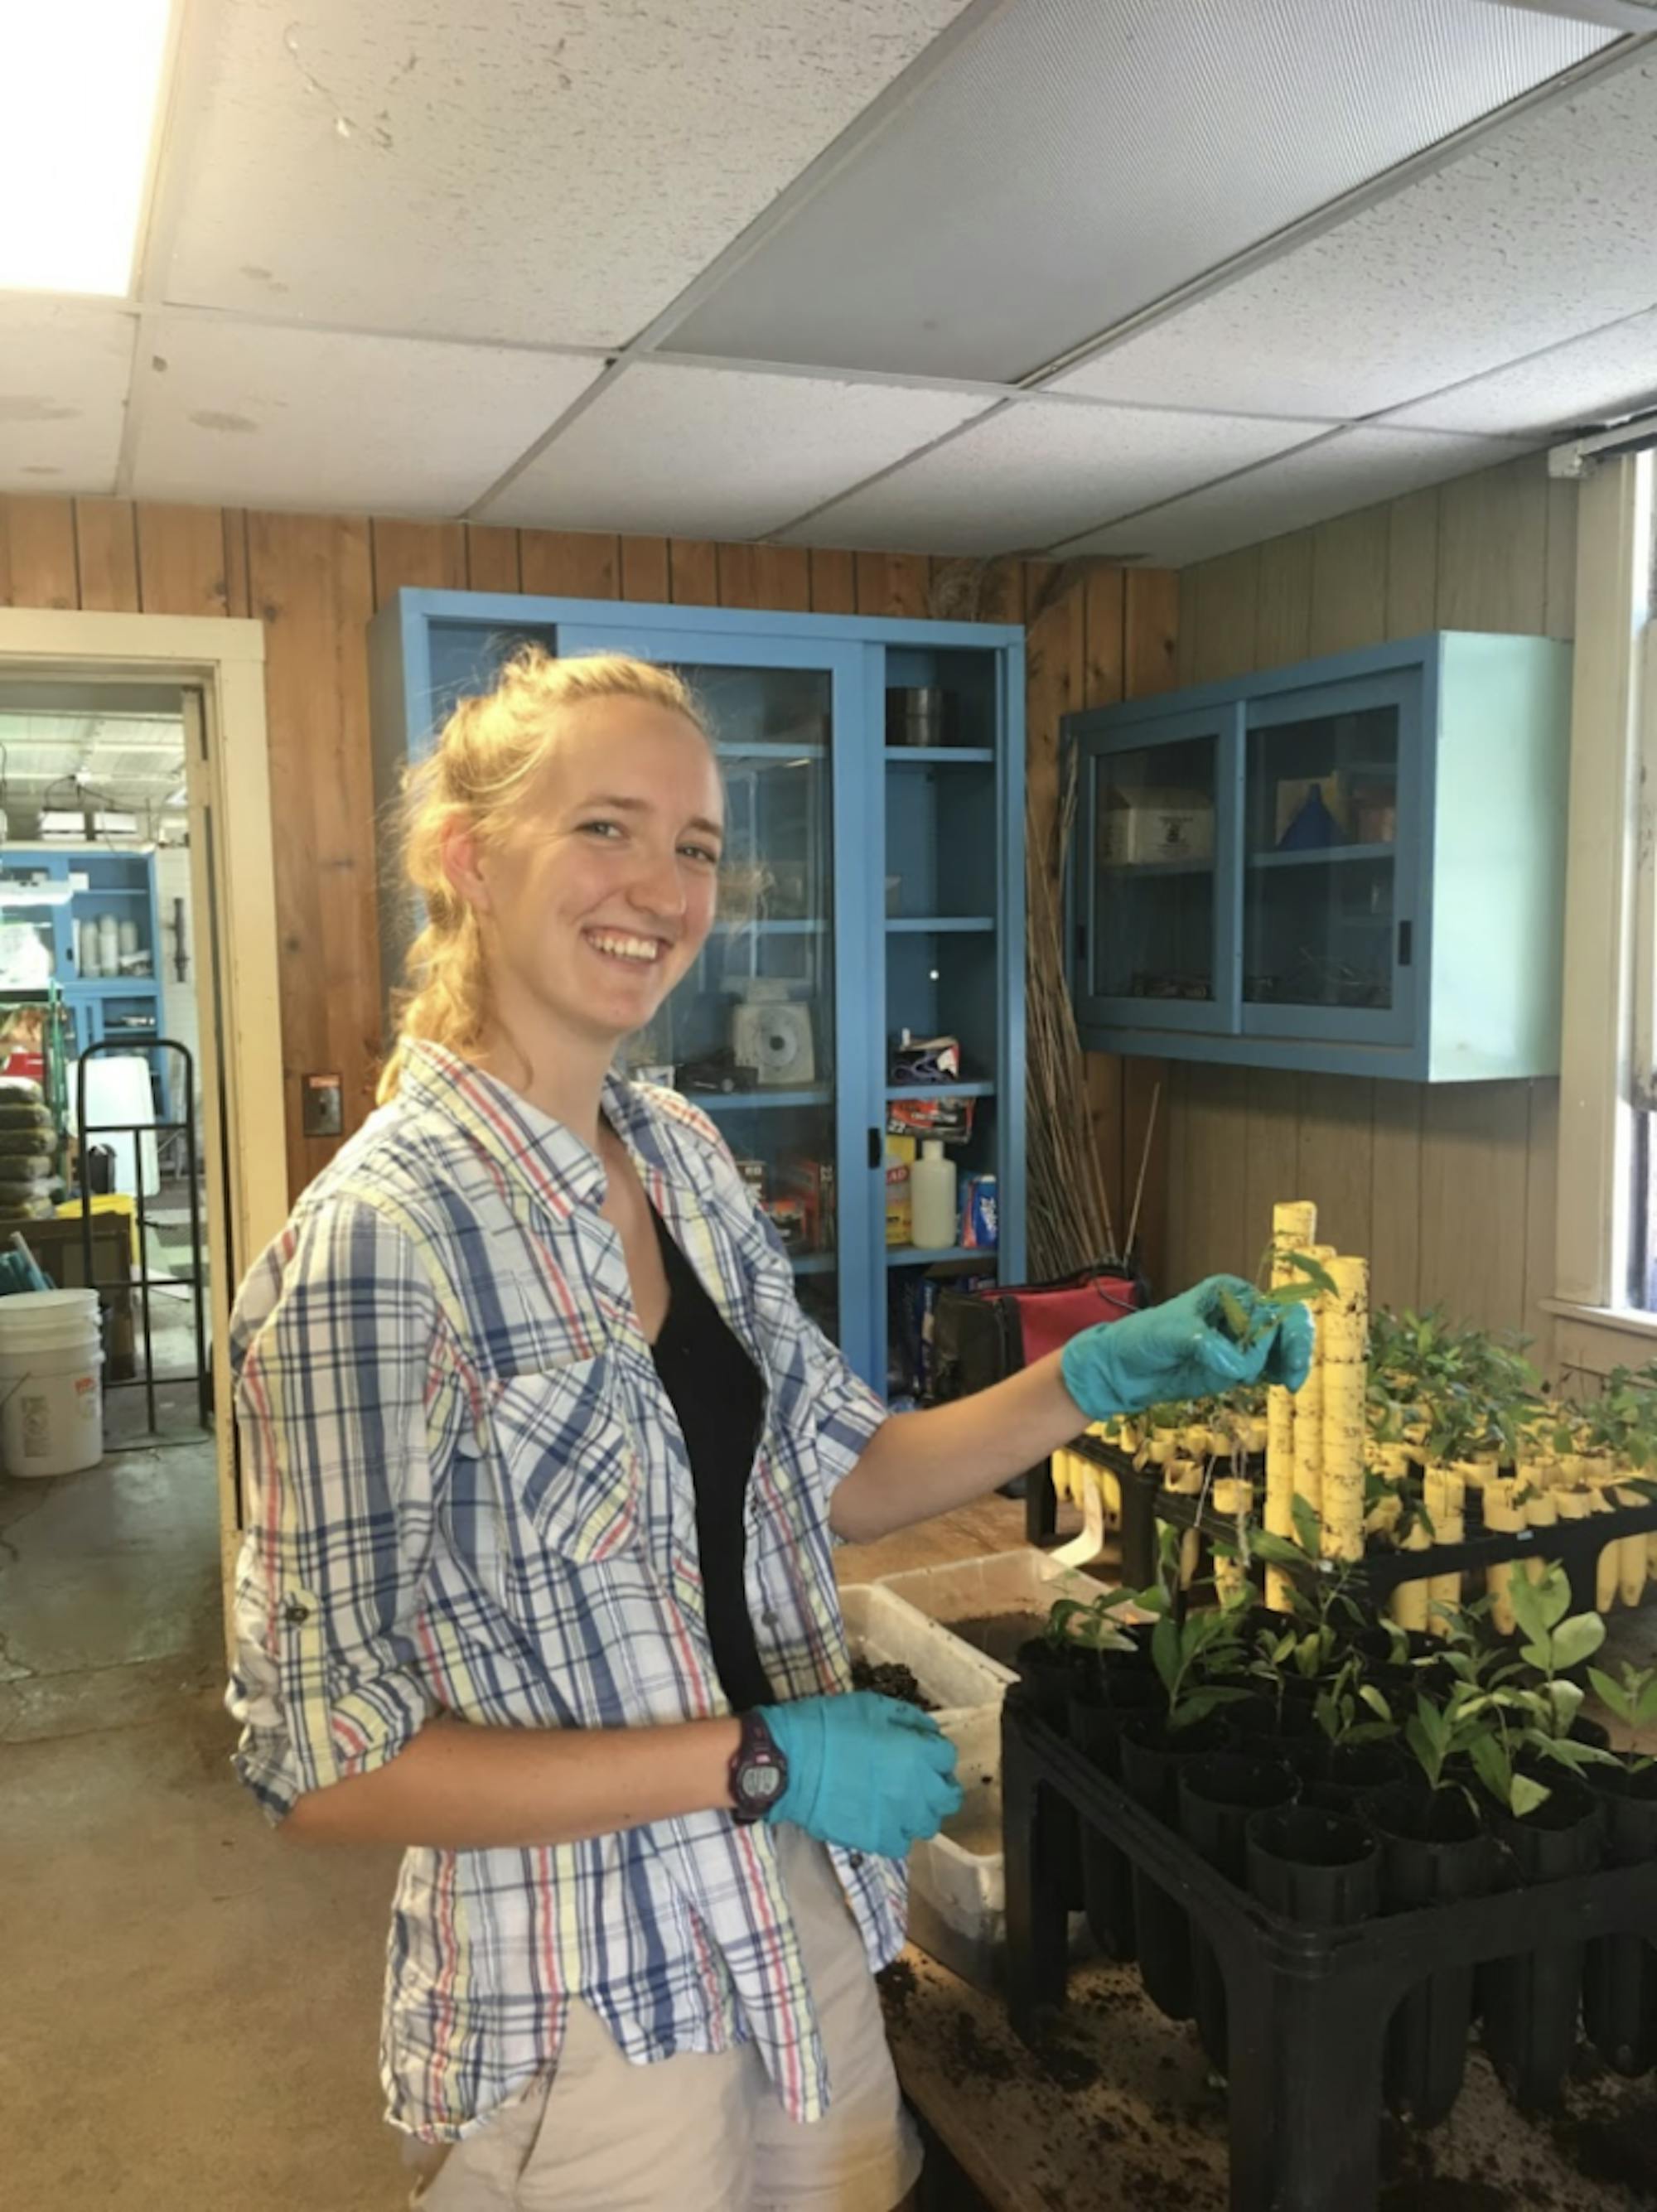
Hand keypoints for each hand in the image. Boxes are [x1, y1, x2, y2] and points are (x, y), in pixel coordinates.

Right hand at [760, 1691, 961, 1858]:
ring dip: (919, 1812)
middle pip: (947, 1797)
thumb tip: (928, 1733)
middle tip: (917, 1779)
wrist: (791, 1762)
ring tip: (899, 1802)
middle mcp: (917, 1790)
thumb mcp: (872, 1706)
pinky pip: (901, 1843)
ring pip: (927, 1824)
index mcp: (918, 1753)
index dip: (935, 1751)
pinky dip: (896, 1833)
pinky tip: (882, 1820)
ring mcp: (898, 1819)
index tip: (922, 1751)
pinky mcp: (876, 1840)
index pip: (948, 1757)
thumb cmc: (830, 1726)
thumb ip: (908, 1719)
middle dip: (937, 1785)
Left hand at [1059, 1274, 1312, 1421]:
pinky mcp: (1238, 1368)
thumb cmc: (1142, 1339)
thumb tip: (1239, 1364)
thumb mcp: (1169, 1334)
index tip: (1280, 1357)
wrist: (1124, 1370)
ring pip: (1283, 1348)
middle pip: (1285, 1325)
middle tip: (1294, 1376)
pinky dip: (1280, 1374)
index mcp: (1228, 1293)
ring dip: (1291, 1363)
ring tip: (1289, 1382)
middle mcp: (1240, 1313)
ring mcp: (1241, 1342)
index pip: (1269, 1306)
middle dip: (1296, 1347)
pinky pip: (1270, 1368)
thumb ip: (1203, 1344)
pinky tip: (1284, 1383)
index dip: (1283, 1330)